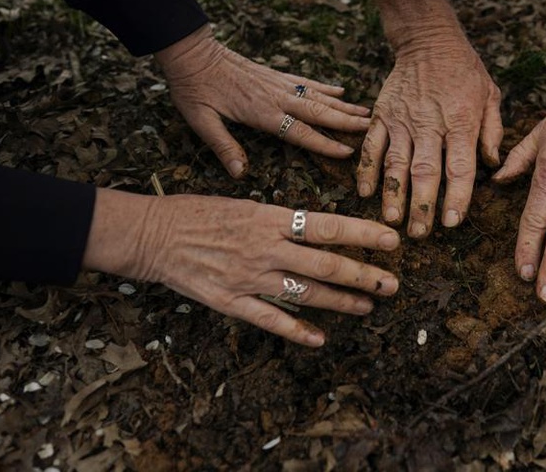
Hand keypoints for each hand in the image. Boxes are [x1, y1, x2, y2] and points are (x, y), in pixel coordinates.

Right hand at [84, 190, 400, 346]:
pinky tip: (320, 339)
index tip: (392, 240)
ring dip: (341, 301)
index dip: (363, 234)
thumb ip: (280, 221)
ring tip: (369, 306)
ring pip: (305, 292)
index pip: (327, 226)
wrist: (152, 234)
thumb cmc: (199, 213)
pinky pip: (270, 319)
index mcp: (270, 218)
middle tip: (393, 283)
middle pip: (325, 264)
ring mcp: (248, 277)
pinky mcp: (230, 301)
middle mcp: (265, 248)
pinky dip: (297, 330)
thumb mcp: (245, 205)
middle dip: (364, 275)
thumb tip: (316, 229)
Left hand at [155, 25, 370, 177]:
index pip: (300, 132)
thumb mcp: (201, 120)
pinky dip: (325, 87)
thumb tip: (240, 174)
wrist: (191, 52)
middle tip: (372, 128)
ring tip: (366, 113)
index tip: (348, 152)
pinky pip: (306, 82)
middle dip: (346, 122)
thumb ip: (223, 146)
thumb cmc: (193, 89)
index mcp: (261, 112)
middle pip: (319, 112)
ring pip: (318, 97)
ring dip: (343, 106)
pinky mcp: (275, 74)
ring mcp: (278, 84)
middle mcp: (276, 97)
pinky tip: (340, 90)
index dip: (325, 144)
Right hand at [357, 34, 502, 237]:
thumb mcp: (491, 95)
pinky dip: (366, 169)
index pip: (459, 167)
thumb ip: (492, 132)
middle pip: (425, 172)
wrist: (428, 40)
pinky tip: (365, 192)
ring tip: (392, 221)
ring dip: (393, 195)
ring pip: (396, 163)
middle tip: (419, 234)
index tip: (452, 222)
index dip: (456, 197)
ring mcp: (402, 120)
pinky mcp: (382, 115)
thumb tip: (493, 166)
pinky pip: (372, 146)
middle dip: (421, 206)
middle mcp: (430, 124)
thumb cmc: (465, 71)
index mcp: (460, 122)